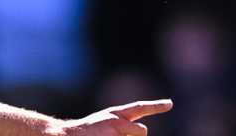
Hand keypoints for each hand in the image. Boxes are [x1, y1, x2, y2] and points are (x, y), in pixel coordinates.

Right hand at [56, 99, 172, 135]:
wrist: (65, 135)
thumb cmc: (85, 134)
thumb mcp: (104, 127)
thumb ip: (122, 128)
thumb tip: (141, 130)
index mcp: (114, 114)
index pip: (139, 108)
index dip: (155, 106)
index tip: (170, 103)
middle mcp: (117, 118)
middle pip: (142, 132)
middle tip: (113, 135)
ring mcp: (116, 128)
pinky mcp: (114, 134)